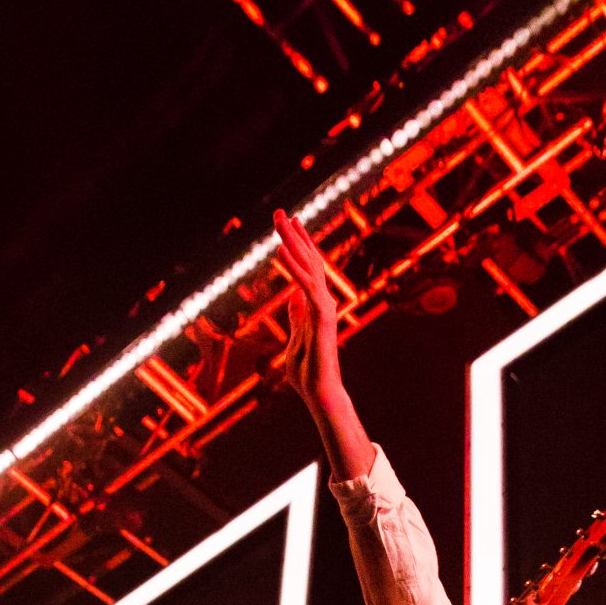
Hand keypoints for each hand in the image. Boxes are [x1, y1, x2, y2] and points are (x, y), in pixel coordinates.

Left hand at [273, 208, 342, 409]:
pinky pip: (305, 286)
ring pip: (308, 267)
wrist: (319, 392)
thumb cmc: (307, 372)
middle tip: (282, 212)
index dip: (300, 244)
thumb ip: (297, 315)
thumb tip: (294, 296)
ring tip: (281, 221)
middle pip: (309, 260)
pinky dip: (293, 268)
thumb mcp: (296, 337)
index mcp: (315, 305)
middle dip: (295, 235)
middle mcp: (323, 301)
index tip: (292, 223)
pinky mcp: (322, 317)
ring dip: (293, 243)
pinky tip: (281, 250)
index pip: (308, 268)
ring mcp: (324, 307)